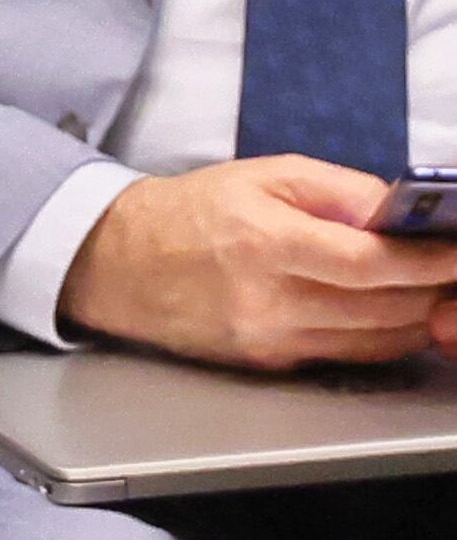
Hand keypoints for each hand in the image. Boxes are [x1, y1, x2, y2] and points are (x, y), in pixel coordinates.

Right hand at [59, 157, 456, 369]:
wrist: (117, 264)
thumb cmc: (191, 212)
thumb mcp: (266, 175)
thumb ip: (341, 189)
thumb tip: (403, 213)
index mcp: (267, 244)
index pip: (370, 264)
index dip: (430, 261)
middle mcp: (267, 303)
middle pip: (382, 309)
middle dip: (435, 289)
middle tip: (455, 269)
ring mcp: (266, 341)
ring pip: (372, 341)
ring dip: (416, 317)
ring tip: (434, 290)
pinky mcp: (264, 364)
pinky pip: (345, 357)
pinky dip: (381, 337)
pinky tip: (394, 314)